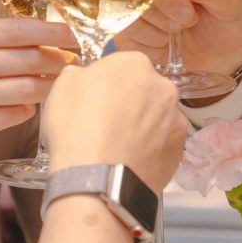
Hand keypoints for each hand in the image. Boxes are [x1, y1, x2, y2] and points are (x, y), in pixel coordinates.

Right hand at [0, 18, 75, 162]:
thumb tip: (50, 40)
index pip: (18, 30)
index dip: (52, 32)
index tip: (75, 35)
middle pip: (27, 60)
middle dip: (58, 61)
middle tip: (73, 63)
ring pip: (25, 90)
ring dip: (48, 88)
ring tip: (58, 85)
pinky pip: (13, 116)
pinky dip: (27, 110)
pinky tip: (27, 107)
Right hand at [43, 51, 188, 191]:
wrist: (98, 179)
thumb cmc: (76, 127)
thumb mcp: (62, 88)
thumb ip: (77, 75)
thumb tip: (80, 77)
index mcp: (135, 63)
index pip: (122, 67)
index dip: (106, 85)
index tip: (95, 101)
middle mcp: (163, 87)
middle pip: (145, 91)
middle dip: (130, 103)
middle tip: (106, 124)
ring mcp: (176, 119)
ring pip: (157, 118)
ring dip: (142, 126)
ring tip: (118, 147)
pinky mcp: (179, 149)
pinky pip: (162, 144)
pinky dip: (150, 150)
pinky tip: (130, 160)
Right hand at [114, 0, 241, 86]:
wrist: (222, 50)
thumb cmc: (225, 14)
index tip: (188, 0)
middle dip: (164, 9)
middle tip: (191, 18)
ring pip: (128, 11)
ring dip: (158, 28)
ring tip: (180, 29)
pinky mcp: (125, 25)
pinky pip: (126, 34)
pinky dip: (150, 43)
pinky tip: (166, 42)